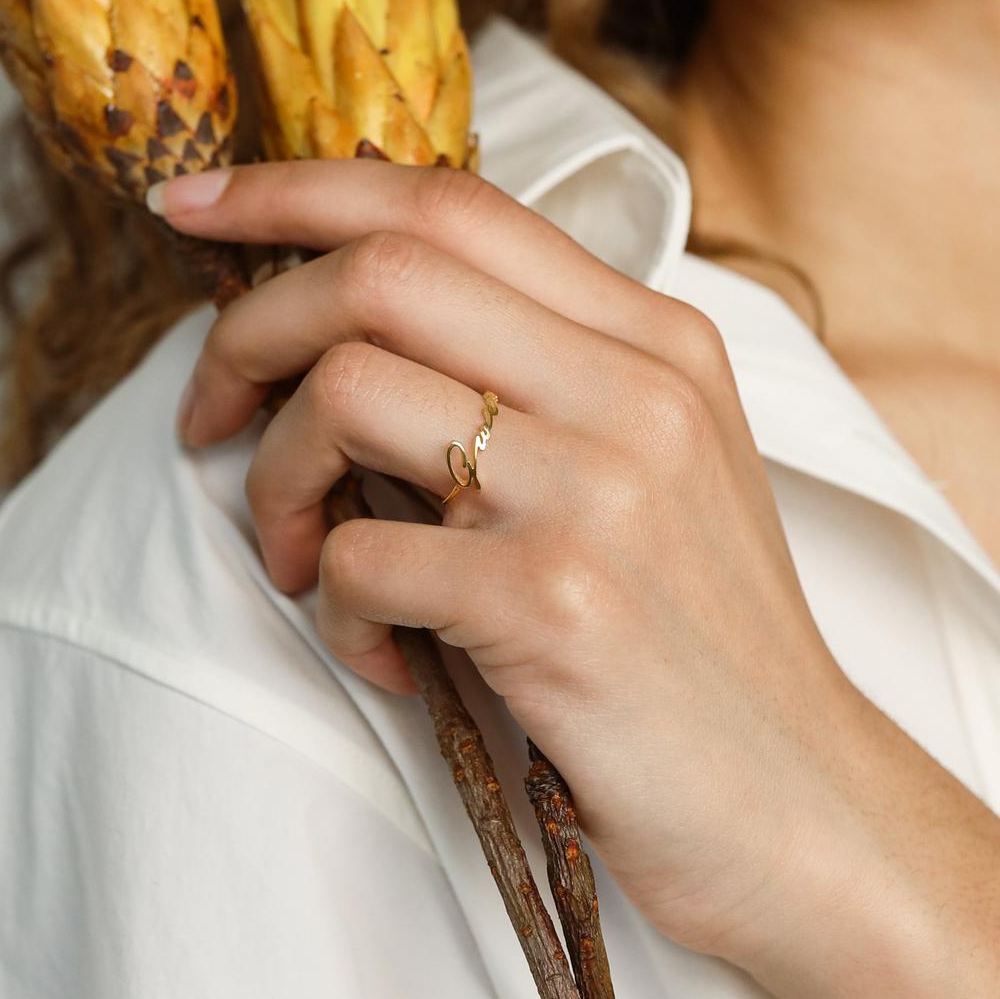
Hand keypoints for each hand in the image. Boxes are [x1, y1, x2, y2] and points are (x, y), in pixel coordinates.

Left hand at [154, 157, 859, 960]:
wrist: (805, 808)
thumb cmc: (702, 642)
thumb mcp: (659, 467)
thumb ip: (543, 376)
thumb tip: (352, 329)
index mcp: (658, 339)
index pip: (450, 200)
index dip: (297, 190)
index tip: (194, 209)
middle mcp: (635, 389)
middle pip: (378, 273)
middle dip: (248, 332)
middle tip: (210, 416)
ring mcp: (599, 490)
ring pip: (344, 394)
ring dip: (277, 481)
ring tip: (307, 557)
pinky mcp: (556, 601)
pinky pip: (361, 555)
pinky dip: (336, 609)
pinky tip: (387, 655)